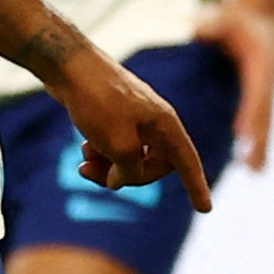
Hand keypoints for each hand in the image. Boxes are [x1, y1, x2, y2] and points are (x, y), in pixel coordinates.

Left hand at [48, 46, 212, 211]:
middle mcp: (153, 120)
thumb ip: (131, 171)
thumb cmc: (98, 102)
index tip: (205, 209)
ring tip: (84, 166)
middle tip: (104, 180)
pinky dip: (101, 153)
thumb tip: (121, 180)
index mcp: (165, 125)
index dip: (196, 186)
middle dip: (130, 177)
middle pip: (153, 164)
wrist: (67, 64)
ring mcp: (131, 116)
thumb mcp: (119, 146)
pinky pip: (114, 143)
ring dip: (109, 167)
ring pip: (129, 155)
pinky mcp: (110, 113)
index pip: (187, 161)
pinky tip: (83, 152)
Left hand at [196, 0, 273, 170]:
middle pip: (264, 115)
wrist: (256, 15)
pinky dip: (257, 138)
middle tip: (253, 168)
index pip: (255, 94)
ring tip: (255, 171)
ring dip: (261, 145)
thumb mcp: (224, 17)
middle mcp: (267, 81)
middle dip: (259, 141)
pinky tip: (252, 161)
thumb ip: (213, 26)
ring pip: (265, 121)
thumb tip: (199, 32)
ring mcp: (266, 89)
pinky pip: (259, 119)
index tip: (243, 137)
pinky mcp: (260, 94)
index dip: (249, 115)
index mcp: (261, 65)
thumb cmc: (236, 17)